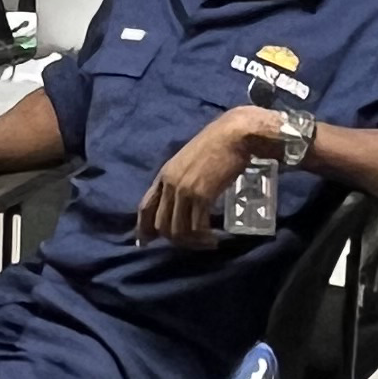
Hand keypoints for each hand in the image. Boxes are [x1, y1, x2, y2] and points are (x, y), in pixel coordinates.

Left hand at [135, 107, 276, 248]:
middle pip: (161, 225)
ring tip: (208, 243)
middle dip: (175, 241)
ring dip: (192, 243)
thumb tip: (184, 198)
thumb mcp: (190, 161)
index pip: (145, 207)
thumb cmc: (218, 145)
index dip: (143, 228)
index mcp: (164, 174)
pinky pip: (197, 227)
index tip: (145, 242)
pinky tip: (215, 239)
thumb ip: (182, 179)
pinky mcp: (202, 195)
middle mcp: (170, 184)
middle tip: (193, 243)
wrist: (234, 135)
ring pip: (178, 230)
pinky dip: (204, 238)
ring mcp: (184, 190)